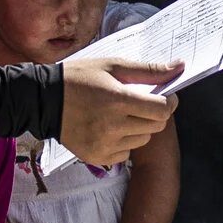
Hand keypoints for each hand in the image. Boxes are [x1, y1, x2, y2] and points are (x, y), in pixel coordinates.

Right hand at [59, 58, 179, 166]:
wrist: (43, 100)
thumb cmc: (79, 78)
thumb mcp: (112, 66)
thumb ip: (148, 70)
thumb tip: (179, 67)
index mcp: (118, 100)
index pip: (162, 110)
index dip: (169, 102)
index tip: (164, 96)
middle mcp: (112, 126)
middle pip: (156, 126)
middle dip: (154, 113)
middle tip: (140, 103)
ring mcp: (104, 144)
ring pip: (143, 140)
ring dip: (140, 128)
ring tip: (121, 115)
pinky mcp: (96, 157)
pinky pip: (125, 154)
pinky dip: (124, 142)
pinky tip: (109, 129)